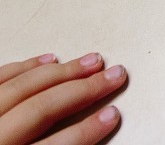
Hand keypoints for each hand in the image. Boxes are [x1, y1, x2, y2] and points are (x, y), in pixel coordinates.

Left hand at [0, 53, 127, 144]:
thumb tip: (90, 136)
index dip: (86, 130)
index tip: (112, 115)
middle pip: (40, 109)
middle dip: (83, 90)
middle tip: (113, 77)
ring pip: (20, 87)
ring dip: (62, 72)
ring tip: (92, 62)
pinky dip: (25, 66)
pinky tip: (48, 59)